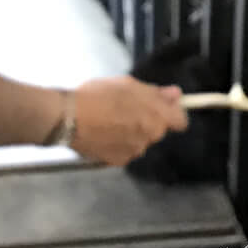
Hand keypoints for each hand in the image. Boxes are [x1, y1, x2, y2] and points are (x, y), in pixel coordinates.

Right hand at [68, 76, 187, 165]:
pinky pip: (125, 150)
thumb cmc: (97, 96)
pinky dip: (119, 142)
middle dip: (147, 119)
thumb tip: (175, 95)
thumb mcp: (126, 85)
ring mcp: (132, 153)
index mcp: (155, 119)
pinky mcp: (116, 162)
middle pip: (157, 129)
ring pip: (140, 140)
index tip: (161, 103)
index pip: (180, 121)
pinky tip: (103, 132)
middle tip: (126, 106)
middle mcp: (148, 139)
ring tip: (110, 119)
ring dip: (132, 131)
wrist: (67, 119)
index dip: (172, 111)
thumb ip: (155, 92)